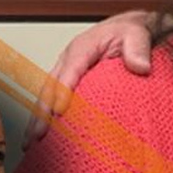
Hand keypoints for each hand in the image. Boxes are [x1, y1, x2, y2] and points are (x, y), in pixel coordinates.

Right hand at [25, 10, 159, 149]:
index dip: (63, 91)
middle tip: (39, 135)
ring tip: (31, 143)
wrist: (127, 29)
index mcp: (82, 47)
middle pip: (50, 86)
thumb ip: (138, 49)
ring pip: (46, 95)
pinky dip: (46, 116)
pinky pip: (53, 98)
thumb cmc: (129, 32)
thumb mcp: (137, 34)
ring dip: (38, 118)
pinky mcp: (68, 81)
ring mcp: (66, 70)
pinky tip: (44, 136)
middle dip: (42, 111)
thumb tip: (141, 67)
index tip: (60, 112)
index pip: (70, 71)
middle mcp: (69, 59)